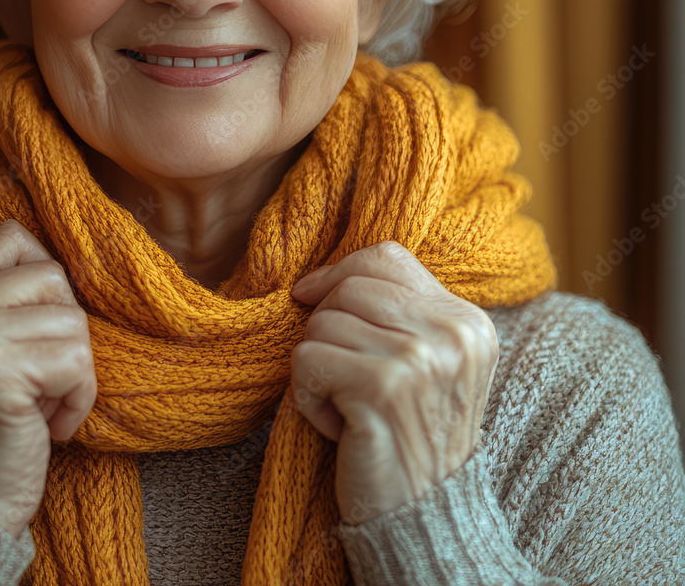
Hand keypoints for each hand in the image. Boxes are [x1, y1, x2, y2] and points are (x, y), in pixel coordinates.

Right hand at [0, 220, 96, 537]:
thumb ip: (1, 302)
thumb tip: (65, 261)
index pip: (12, 238)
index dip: (45, 279)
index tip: (41, 330)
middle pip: (50, 275)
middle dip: (64, 329)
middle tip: (42, 378)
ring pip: (72, 319)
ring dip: (74, 371)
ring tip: (41, 407)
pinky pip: (78, 360)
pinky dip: (79, 399)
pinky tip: (50, 428)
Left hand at [289, 240, 498, 525]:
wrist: (425, 518)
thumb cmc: (409, 432)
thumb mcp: (424, 362)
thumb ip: (393, 310)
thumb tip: (313, 280)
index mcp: (468, 320)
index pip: (386, 257)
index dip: (338, 274)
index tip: (312, 300)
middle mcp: (452, 334)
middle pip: (349, 288)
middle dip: (327, 328)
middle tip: (346, 377)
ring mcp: (420, 361)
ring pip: (321, 323)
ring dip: (318, 368)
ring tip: (348, 405)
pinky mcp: (381, 390)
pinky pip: (306, 361)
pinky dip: (307, 397)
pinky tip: (339, 426)